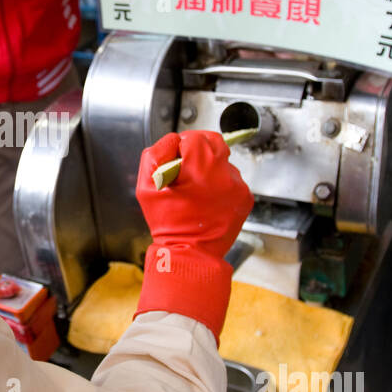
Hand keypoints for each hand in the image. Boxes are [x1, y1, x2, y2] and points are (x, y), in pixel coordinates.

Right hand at [135, 131, 253, 341]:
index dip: (181, 146)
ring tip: (197, 190)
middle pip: (214, 142)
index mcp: (199, 169)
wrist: (191, 254)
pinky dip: (220, 184)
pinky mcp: (245, 197)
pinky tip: (208, 200)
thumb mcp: (145, 187)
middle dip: (199, 150)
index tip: (176, 161)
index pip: (194, 138)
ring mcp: (238, 186)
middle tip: (187, 168)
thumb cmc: (167, 222)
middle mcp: (223, 174)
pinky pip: (232, 180)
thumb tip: (173, 142)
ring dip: (210, 168)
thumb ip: (155, 155)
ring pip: (223, 162)